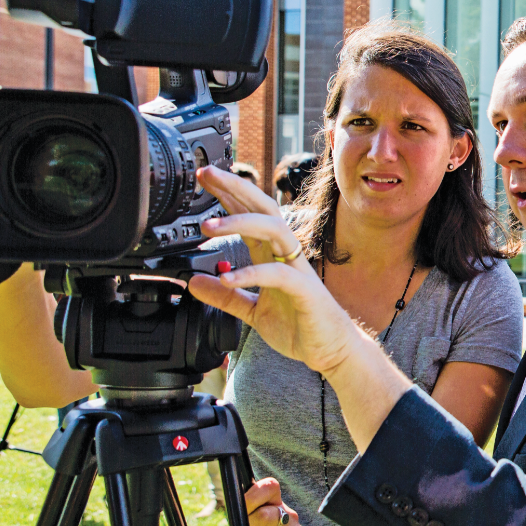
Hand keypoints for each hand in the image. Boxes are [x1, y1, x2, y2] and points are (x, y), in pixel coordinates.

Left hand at [188, 166, 360, 375]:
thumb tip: (195, 283)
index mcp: (273, 255)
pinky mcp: (305, 290)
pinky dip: (252, 273)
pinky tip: (228, 279)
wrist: (330, 350)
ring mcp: (297, 269)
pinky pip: (278, 274)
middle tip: (206, 175)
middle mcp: (285, 255)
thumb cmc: (300, 326)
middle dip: (235, 187)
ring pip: (274, 229)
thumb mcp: (252, 311)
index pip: (250, 215)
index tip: (203, 179)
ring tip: (209, 226)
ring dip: (241, 222)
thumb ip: (226, 296)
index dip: (228, 195)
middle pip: (263, 208)